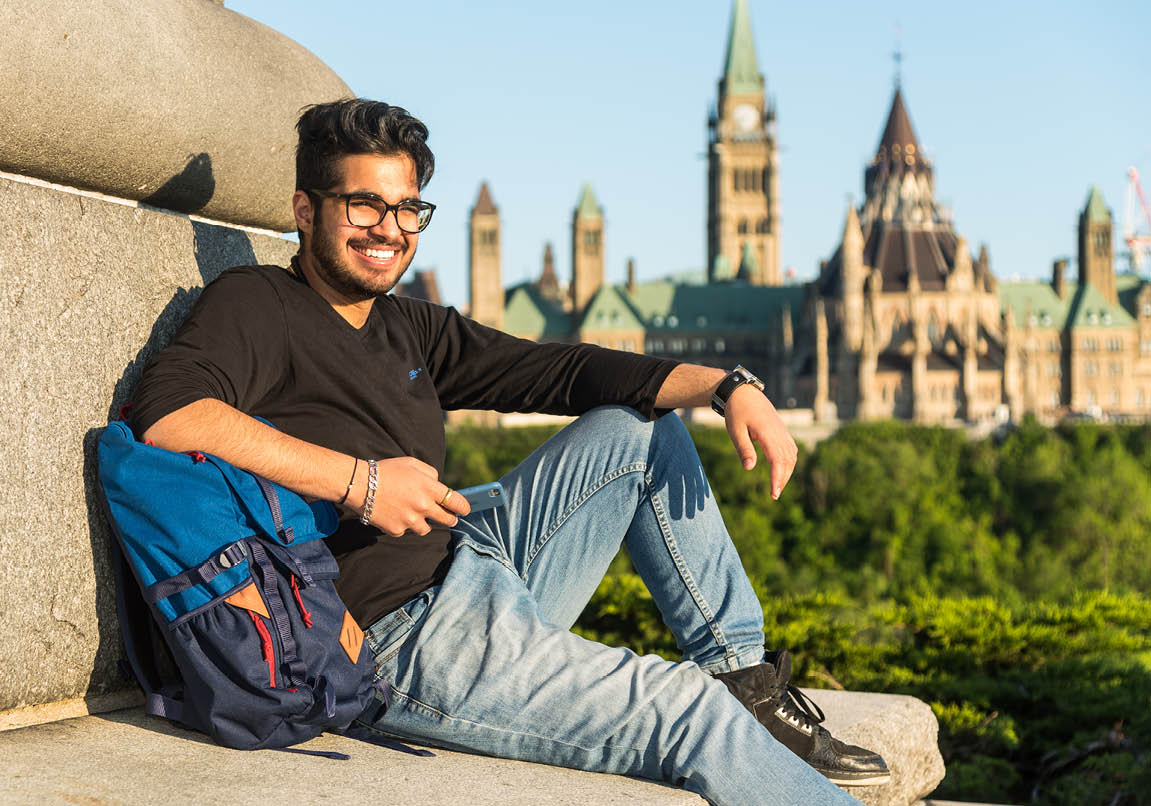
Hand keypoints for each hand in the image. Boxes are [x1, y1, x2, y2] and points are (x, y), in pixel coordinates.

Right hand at [357, 457, 471, 535]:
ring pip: (426, 529)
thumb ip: (430, 474)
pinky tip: (394, 514)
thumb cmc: (387, 471)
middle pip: (447, 520)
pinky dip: (403, 525)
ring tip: (412, 512)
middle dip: (450, 518)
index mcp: (430, 488)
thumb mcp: (412, 463)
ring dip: (423, 522)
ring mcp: (410, 521)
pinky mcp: (397, 530)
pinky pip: (406, 531)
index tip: (465, 510)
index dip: (463, 507)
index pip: (457, 502)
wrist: (360, 484)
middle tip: (449, 517)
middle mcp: (423, 506)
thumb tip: (438, 484)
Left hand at [724, 384, 797, 499]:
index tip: (773, 493)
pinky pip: (791, 448)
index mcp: (768, 433)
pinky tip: (783, 469)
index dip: (777, 478)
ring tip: (778, 485)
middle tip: (774, 495)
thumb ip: (744, 449)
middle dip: (783, 479)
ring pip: (792, 455)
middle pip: (787, 461)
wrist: (742, 392)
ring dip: (787, 471)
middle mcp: (779, 433)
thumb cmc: (736, 411)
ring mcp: (782, 431)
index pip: (778, 461)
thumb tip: (749, 468)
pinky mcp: (781, 430)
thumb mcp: (735, 431)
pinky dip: (789, 461)